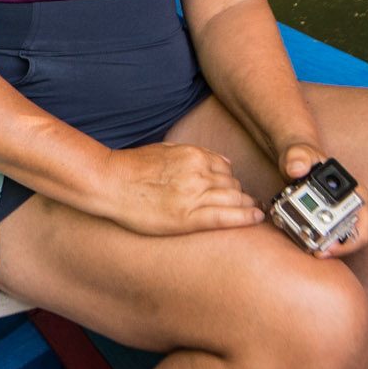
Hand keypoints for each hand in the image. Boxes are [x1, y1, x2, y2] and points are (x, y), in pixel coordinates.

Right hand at [102, 143, 261, 236]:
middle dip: (239, 194)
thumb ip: (196, 154)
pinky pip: (225, 217)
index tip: (234, 190)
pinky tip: (256, 218)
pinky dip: (245, 218)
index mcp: (194, 156)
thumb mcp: (168, 150)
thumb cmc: (133, 167)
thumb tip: (223, 161)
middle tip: (244, 204)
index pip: (227, 168)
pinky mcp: (188, 217)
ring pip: (234, 199)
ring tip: (253, 213)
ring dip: (245, 206)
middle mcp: (198, 173)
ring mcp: (194, 195)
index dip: (231, 181)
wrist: (110, 183)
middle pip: (232, 184)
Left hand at [276, 139, 367, 258]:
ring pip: (342, 242)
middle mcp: (354, 207)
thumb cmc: (302, 157)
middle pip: (354, 240)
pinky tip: (305, 244)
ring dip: (328, 249)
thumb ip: (297, 157)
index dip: (350, 242)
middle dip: (337, 249)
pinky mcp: (329, 222)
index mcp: (357, 193)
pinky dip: (319, 244)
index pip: (364, 226)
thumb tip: (297, 169)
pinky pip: (329, 240)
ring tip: (310, 250)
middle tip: (317, 253)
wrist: (296, 161)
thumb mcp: (298, 154)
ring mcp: (342, 216)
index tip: (329, 246)